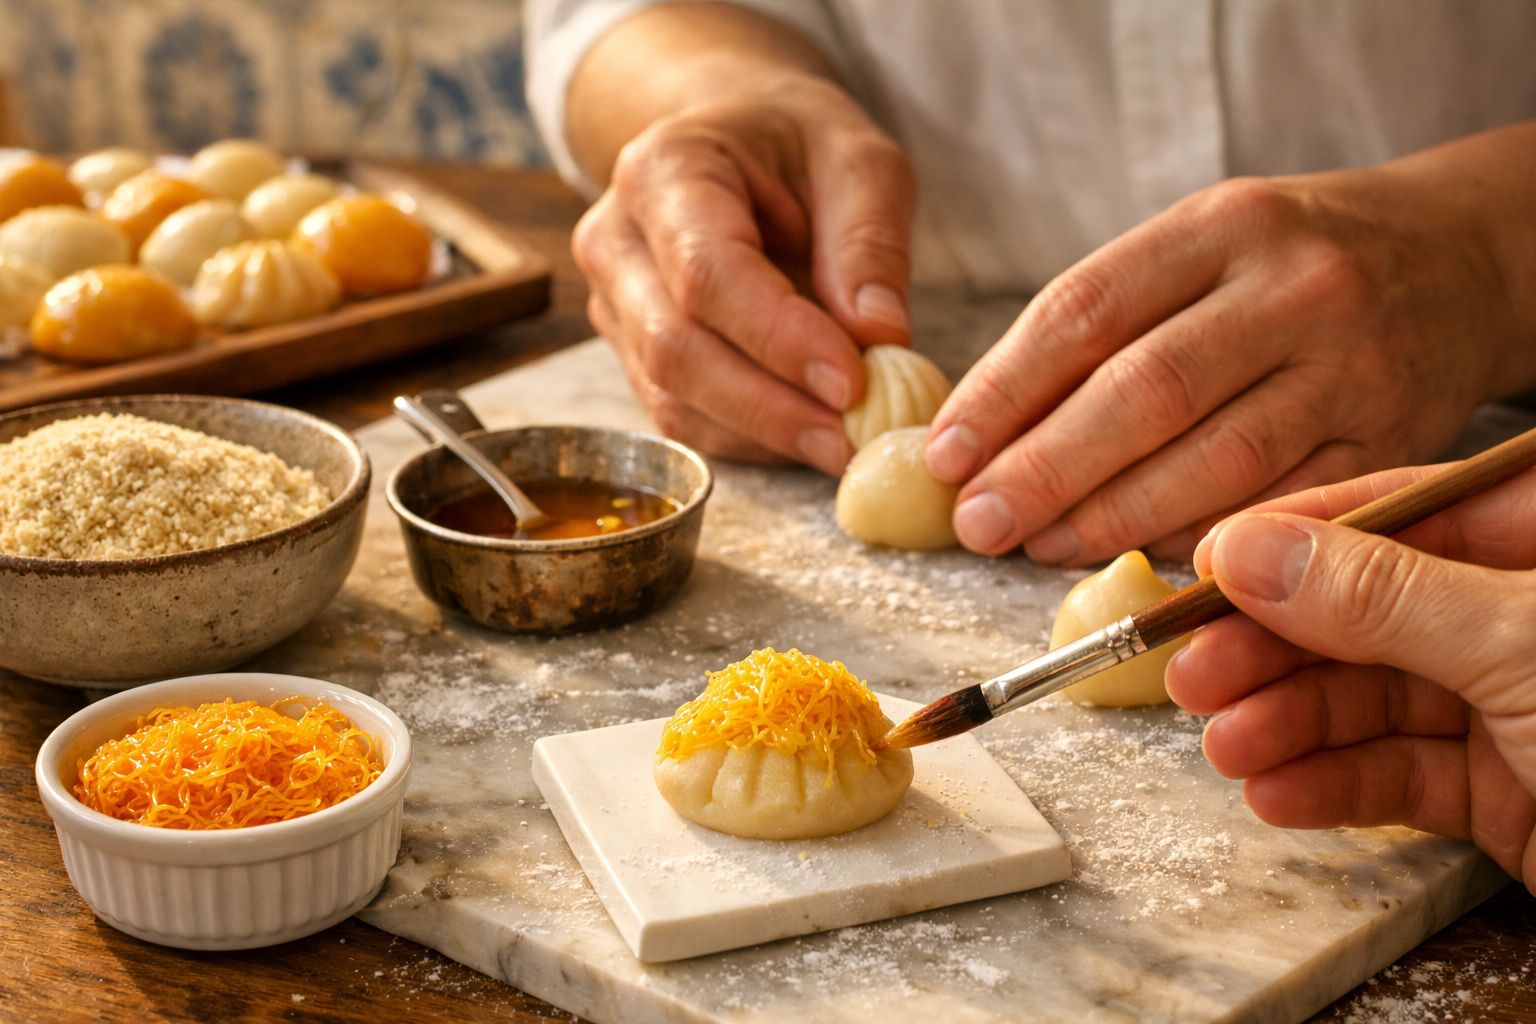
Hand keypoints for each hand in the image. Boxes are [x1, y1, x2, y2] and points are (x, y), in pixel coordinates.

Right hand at [574, 72, 914, 474]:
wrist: (736, 145)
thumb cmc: (798, 146)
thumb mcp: (857, 160)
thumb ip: (870, 240)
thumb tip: (880, 336)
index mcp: (665, 170)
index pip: (708, 273)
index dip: (779, 338)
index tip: (853, 381)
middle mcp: (617, 240)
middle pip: (676, 348)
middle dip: (770, 406)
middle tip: (853, 437)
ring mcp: (614, 303)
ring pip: (673, 396)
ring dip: (762, 434)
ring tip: (844, 442)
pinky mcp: (631, 352)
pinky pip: (682, 416)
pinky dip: (749, 439)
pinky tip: (808, 435)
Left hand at [926, 166, 1530, 562]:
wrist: (1456, 257)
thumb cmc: (1285, 261)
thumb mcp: (1197, 245)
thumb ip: (1102, 323)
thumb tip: (985, 430)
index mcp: (1224, 225)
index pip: (1087, 310)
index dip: (1004, 392)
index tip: (945, 454)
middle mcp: (1294, 290)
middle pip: (1147, 394)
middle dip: (1045, 470)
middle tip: (978, 522)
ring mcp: (1351, 368)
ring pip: (1214, 464)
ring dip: (1110, 519)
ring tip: (1038, 544)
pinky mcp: (1391, 441)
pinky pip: (1278, 508)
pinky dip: (1195, 541)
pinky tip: (1132, 556)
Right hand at [1163, 464, 1535, 890]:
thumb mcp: (1529, 648)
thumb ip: (1385, 597)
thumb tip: (1253, 548)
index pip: (1404, 509)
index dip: (1296, 538)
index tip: (1205, 568)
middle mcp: (1531, 611)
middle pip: (1372, 610)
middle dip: (1278, 647)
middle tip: (1192, 672)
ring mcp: (1521, 702)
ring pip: (1376, 698)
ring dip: (1290, 725)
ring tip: (1224, 746)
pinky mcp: (1511, 790)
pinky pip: (1403, 774)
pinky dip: (1335, 787)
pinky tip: (1276, 792)